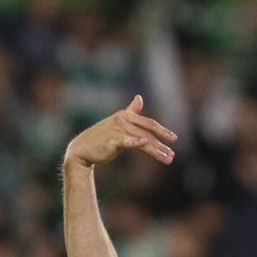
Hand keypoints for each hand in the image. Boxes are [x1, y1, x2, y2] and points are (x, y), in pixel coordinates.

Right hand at [63, 95, 177, 169]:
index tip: (174, 139)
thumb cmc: (101, 137)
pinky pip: (126, 141)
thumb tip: (140, 98)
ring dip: (156, 150)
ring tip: (167, 159)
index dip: (162, 131)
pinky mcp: (112, 140)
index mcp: (126, 115)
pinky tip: (144, 143)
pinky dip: (135, 141)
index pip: (148, 123)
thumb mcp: (118, 122)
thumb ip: (131, 111)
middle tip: (172, 155)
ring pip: (142, 140)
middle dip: (162, 143)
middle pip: (147, 132)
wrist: (82, 149)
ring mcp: (117, 130)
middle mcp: (123, 120)